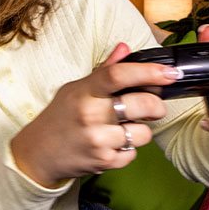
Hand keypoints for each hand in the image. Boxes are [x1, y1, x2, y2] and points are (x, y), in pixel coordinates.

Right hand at [10, 42, 182, 186]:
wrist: (38, 153)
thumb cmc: (60, 117)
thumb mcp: (76, 89)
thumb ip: (104, 70)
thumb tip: (125, 47)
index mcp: (85, 92)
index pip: (119, 75)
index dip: (149, 72)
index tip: (170, 73)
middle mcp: (91, 115)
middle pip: (143, 104)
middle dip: (156, 105)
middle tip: (152, 106)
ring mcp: (98, 140)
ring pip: (144, 132)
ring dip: (140, 130)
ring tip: (122, 128)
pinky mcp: (104, 162)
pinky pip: (134, 153)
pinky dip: (128, 149)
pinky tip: (111, 144)